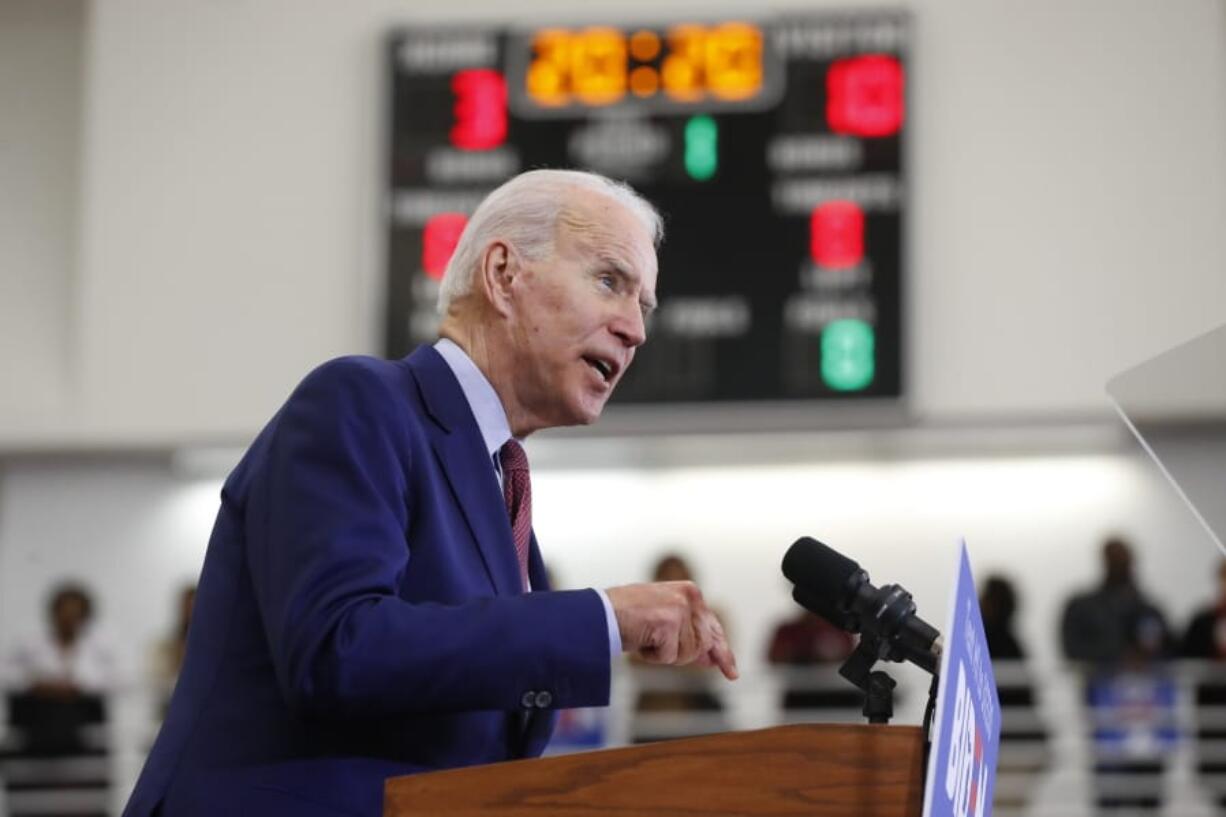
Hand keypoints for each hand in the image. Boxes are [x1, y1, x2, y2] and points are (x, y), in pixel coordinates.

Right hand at [605, 581, 737, 679]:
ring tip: (646, 637)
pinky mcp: (669, 622)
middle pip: (702, 645)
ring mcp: (680, 609)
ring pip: (687, 654)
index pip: (713, 628)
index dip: (722, 653)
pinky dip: (653, 656)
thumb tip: (710, 659)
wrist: (600, 614)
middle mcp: (689, 596)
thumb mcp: (665, 622)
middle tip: (659, 647)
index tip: (731, 673)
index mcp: (690, 592)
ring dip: (665, 654)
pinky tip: (641, 640)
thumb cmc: (627, 616)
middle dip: (683, 654)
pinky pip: (670, 657)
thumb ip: (689, 635)